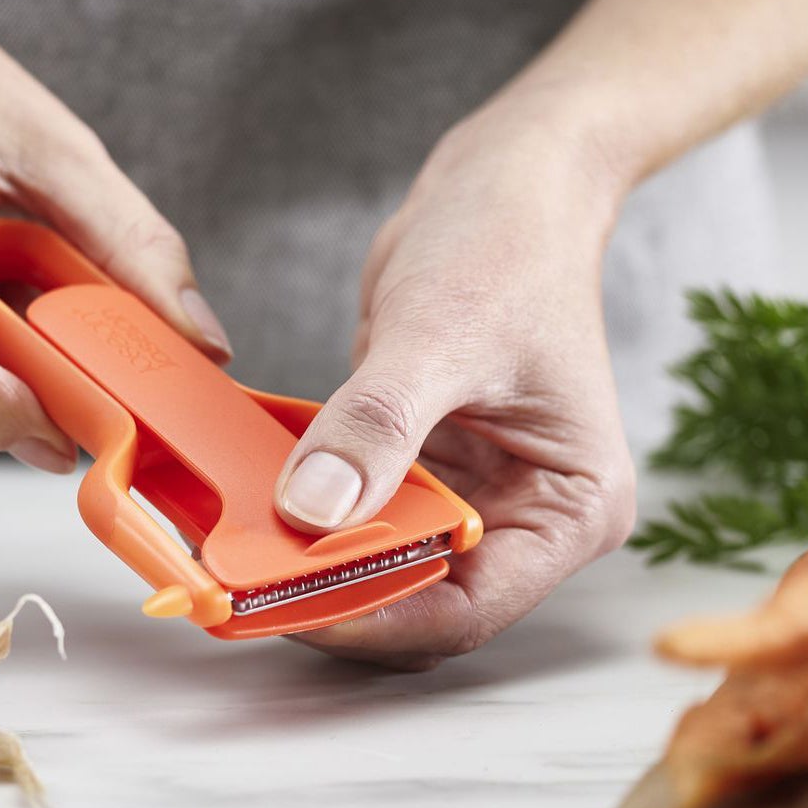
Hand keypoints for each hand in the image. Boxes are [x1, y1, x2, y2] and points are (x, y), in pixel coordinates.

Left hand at [275, 87, 637, 667]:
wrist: (505, 188)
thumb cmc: (507, 248)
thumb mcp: (438, 335)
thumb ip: (376, 426)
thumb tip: (313, 511)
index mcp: (573, 510)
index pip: (470, 609)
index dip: (378, 619)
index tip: (289, 606)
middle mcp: (531, 521)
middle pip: (424, 606)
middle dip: (336, 601)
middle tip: (241, 588)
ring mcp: (478, 502)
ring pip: (386, 572)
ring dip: (314, 568)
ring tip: (234, 557)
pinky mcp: (427, 474)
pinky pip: (362, 522)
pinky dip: (310, 522)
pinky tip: (249, 510)